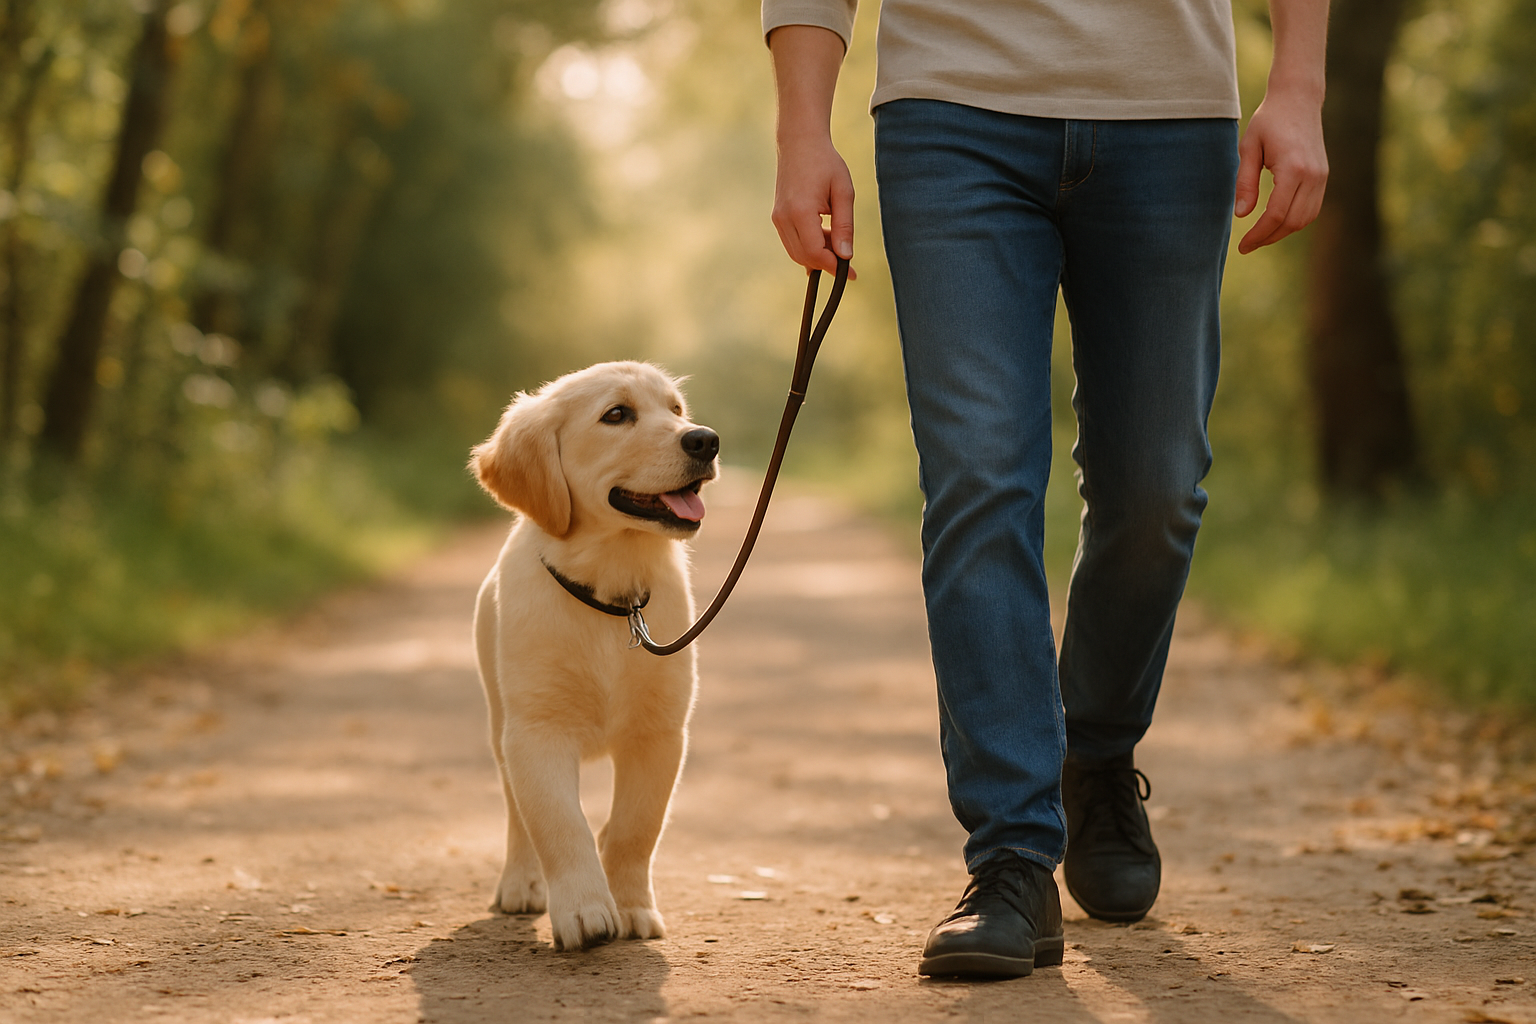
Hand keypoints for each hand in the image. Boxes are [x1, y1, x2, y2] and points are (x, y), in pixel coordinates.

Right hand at [767, 24, 855, 278]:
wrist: (800, 142)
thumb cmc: (825, 163)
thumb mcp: (843, 192)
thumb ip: (844, 225)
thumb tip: (846, 256)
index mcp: (800, 211)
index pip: (815, 252)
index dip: (833, 266)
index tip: (851, 272)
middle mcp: (784, 218)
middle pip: (804, 257)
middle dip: (826, 264)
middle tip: (848, 263)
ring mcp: (778, 218)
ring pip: (797, 253)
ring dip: (817, 256)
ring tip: (837, 244)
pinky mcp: (778, 217)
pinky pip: (793, 242)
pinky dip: (808, 248)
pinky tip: (825, 243)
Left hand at [1234, 90, 1327, 253]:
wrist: (1298, 100)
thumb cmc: (1269, 121)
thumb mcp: (1249, 148)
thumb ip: (1245, 182)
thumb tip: (1242, 215)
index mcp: (1293, 168)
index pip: (1276, 214)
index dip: (1258, 234)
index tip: (1241, 246)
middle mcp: (1313, 175)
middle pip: (1292, 222)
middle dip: (1268, 238)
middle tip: (1247, 246)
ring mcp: (1322, 177)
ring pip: (1305, 219)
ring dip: (1282, 233)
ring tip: (1259, 237)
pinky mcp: (1324, 177)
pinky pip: (1312, 209)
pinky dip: (1294, 221)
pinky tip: (1275, 223)